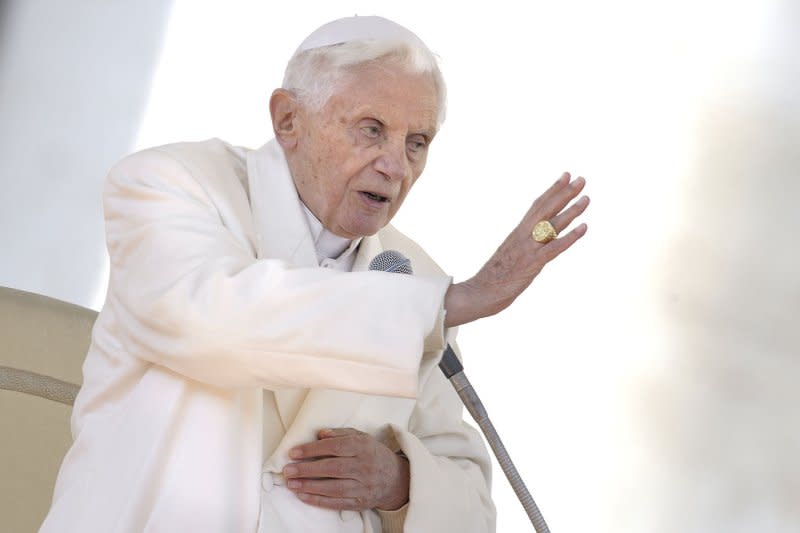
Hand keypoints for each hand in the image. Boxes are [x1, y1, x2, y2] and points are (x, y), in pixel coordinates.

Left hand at [283, 428, 409, 510]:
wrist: (395, 479)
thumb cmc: (372, 455)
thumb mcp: (361, 438)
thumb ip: (341, 433)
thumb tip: (320, 434)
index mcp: (363, 447)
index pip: (335, 447)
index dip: (312, 450)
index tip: (294, 452)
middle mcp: (364, 467)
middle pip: (332, 468)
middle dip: (307, 470)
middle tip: (287, 470)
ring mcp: (362, 487)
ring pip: (333, 487)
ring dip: (309, 486)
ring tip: (291, 483)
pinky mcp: (360, 503)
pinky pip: (336, 503)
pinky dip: (318, 500)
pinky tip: (303, 496)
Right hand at [444, 172, 588, 326]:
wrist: (479, 292)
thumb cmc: (493, 277)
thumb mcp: (510, 254)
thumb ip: (523, 245)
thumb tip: (535, 241)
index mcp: (518, 232)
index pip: (537, 205)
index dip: (553, 190)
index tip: (566, 176)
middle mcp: (523, 236)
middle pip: (546, 209)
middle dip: (564, 193)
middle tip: (581, 179)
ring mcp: (527, 249)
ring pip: (552, 225)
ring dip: (571, 211)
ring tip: (587, 198)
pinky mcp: (532, 264)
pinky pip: (554, 248)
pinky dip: (570, 237)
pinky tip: (584, 228)